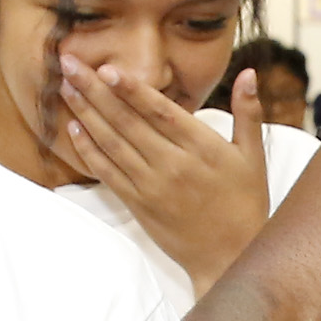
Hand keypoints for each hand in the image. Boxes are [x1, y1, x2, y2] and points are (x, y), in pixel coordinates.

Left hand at [55, 53, 268, 293]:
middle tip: (70, 64)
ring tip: (66, 88)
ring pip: (113, 144)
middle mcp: (173, 164)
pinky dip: (89, 150)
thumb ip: (248, 112)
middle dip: (96, 90)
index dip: (132, 89)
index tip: (107, 68)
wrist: (232, 256)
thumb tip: (249, 73)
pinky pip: (108, 173)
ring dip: (86, 113)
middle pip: (128, 121)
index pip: (160, 111)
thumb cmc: (245, 204)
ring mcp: (152, 186)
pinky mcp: (139, 204)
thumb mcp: (253, 156)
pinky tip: (74, 129)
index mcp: (202, 147)